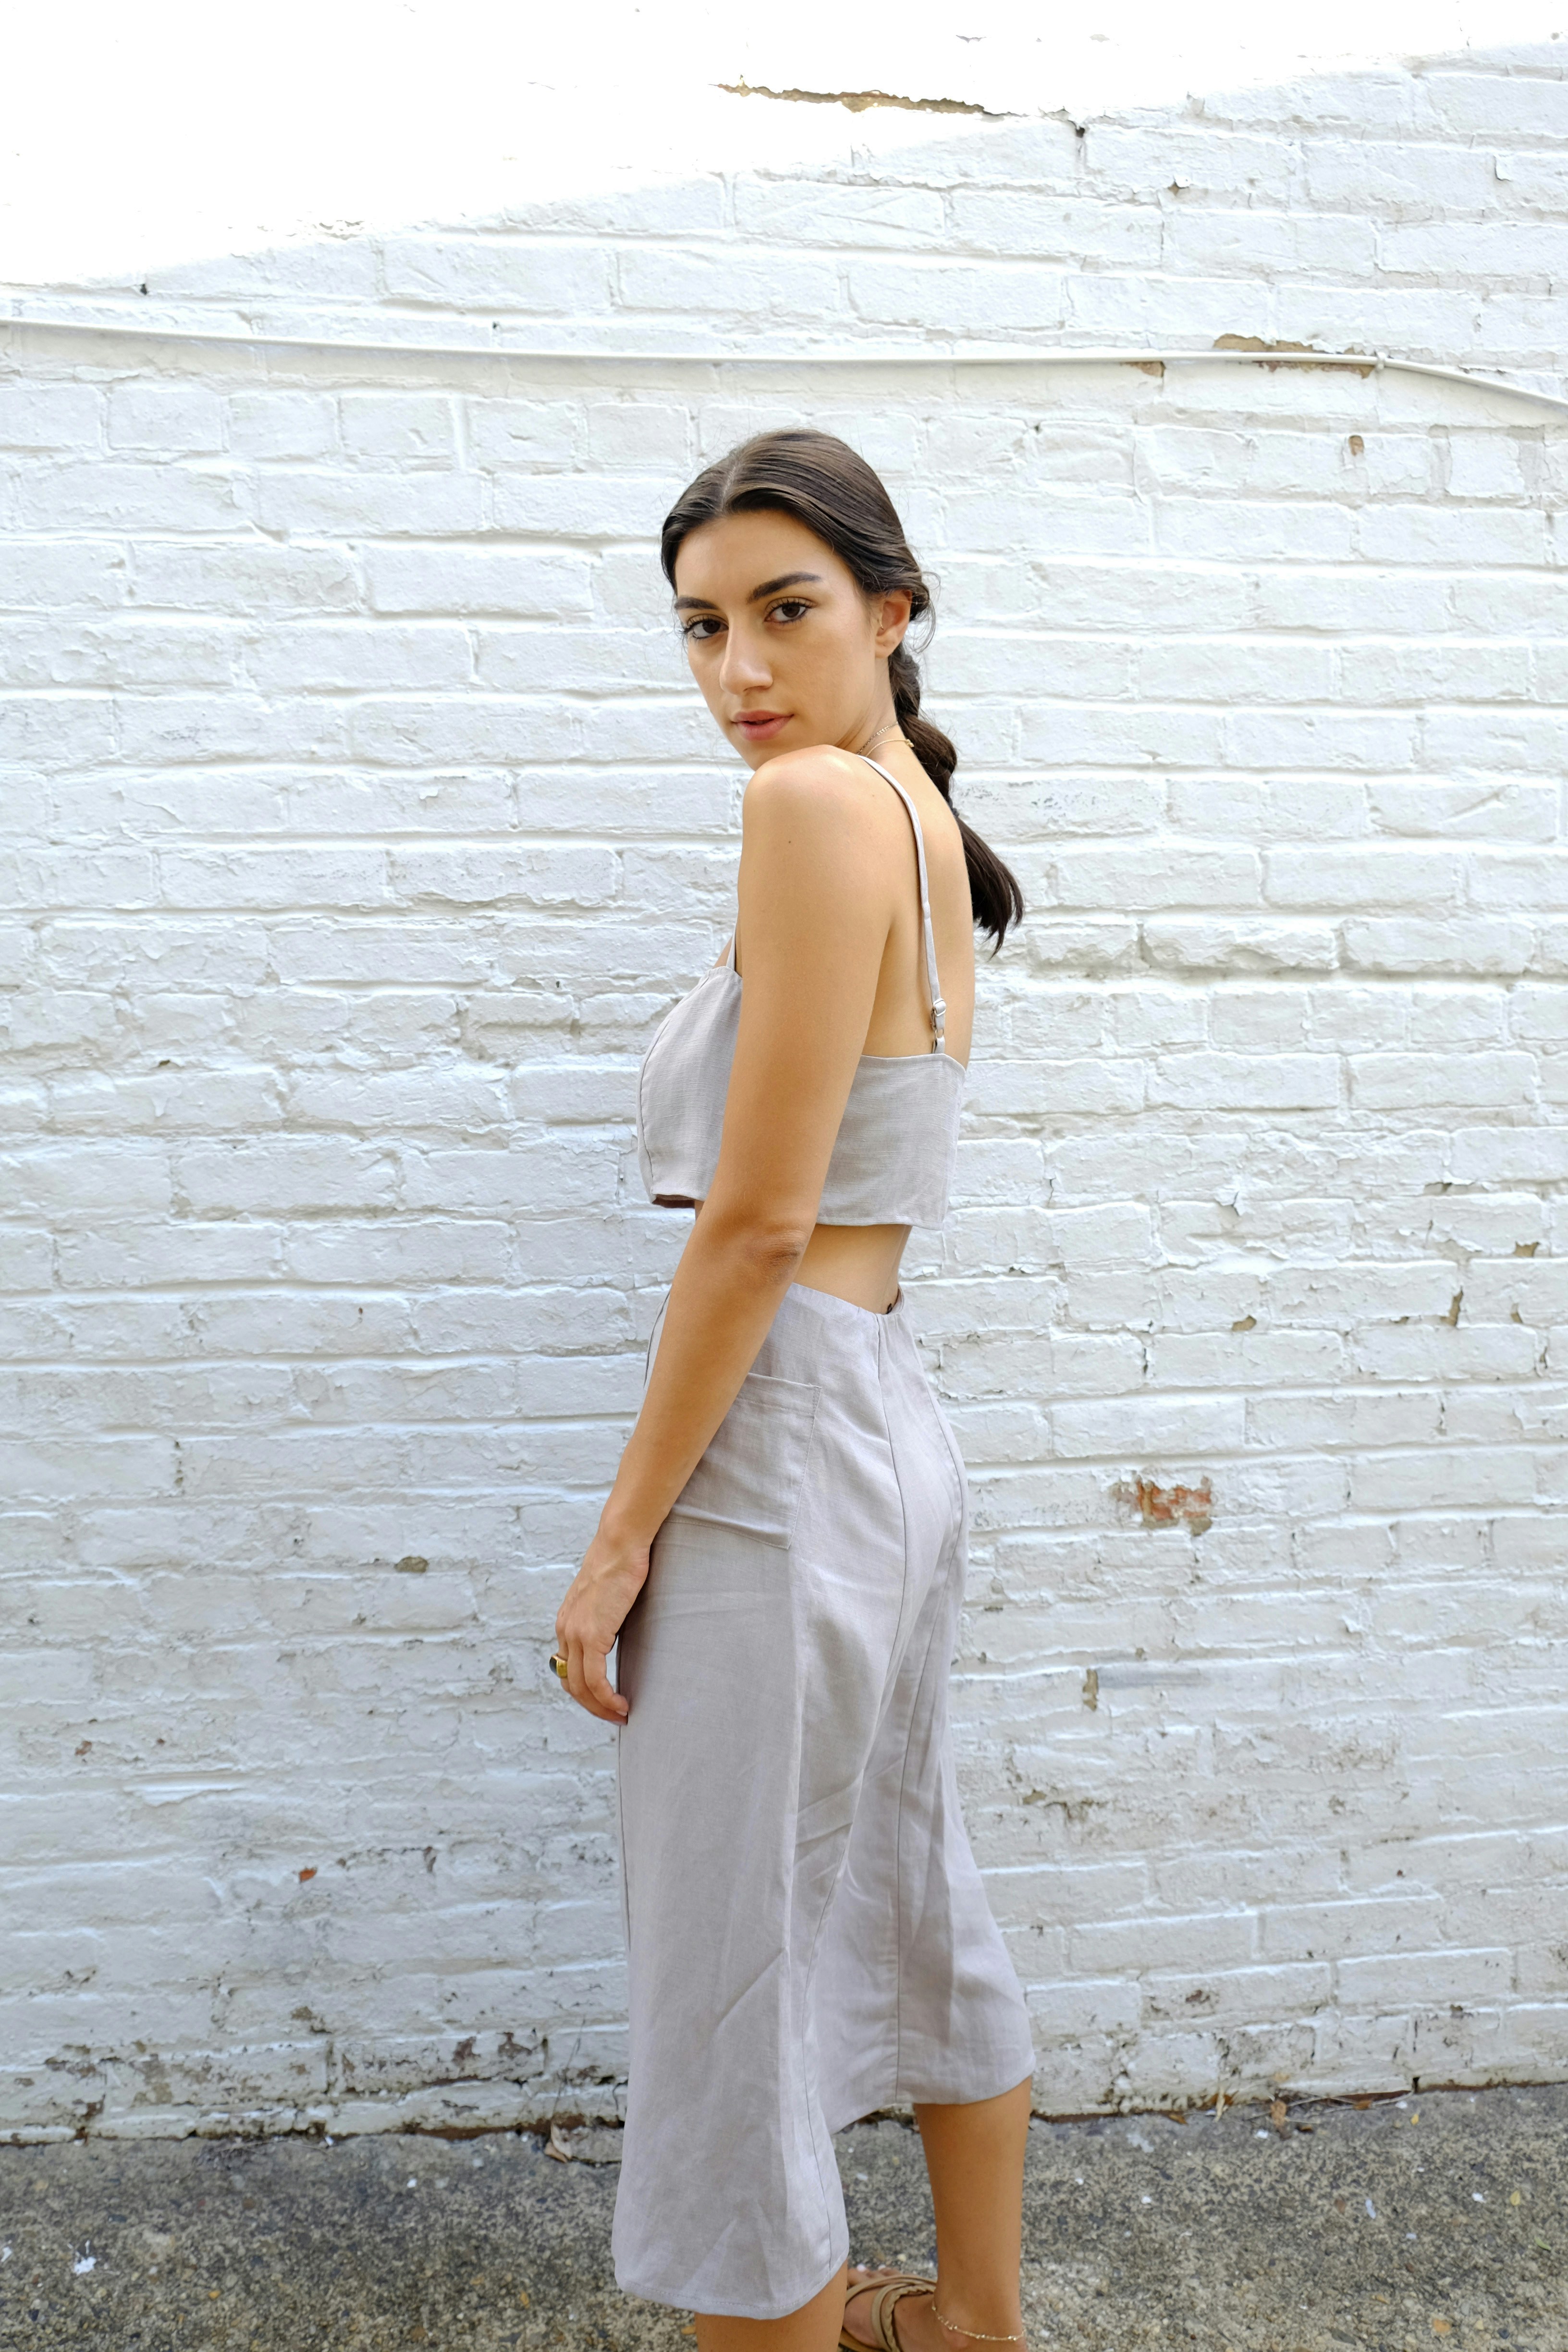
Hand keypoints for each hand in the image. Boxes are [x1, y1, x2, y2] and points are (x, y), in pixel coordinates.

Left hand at [553, 1521, 649, 1723]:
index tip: (606, 1701)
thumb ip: (603, 1617)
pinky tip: (622, 1703)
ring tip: (621, 1715)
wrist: (620, 1545)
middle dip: (592, 1706)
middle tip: (615, 1716)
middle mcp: (565, 1630)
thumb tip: (616, 1631)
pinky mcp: (592, 1634)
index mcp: (567, 1622)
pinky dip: (607, 1697)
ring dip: (600, 1707)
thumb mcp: (605, 1597)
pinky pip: (595, 1679)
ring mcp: (576, 1633)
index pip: (567, 1669)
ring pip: (581, 1687)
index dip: (585, 1691)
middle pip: (571, 1684)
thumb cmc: (620, 1564)